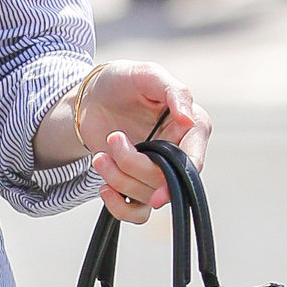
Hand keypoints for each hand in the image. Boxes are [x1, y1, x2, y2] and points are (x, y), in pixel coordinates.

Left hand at [75, 58, 209, 223]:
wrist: (92, 97)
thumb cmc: (123, 81)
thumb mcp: (147, 74)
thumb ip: (173, 91)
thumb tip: (188, 120)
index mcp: (192, 127)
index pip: (194, 162)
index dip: (178, 181)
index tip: (158, 194)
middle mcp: (180, 153)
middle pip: (164, 181)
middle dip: (132, 165)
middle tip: (113, 138)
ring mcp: (158, 171)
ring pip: (146, 197)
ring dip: (118, 179)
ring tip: (100, 156)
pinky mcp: (136, 184)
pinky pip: (134, 212)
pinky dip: (118, 206)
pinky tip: (104, 187)